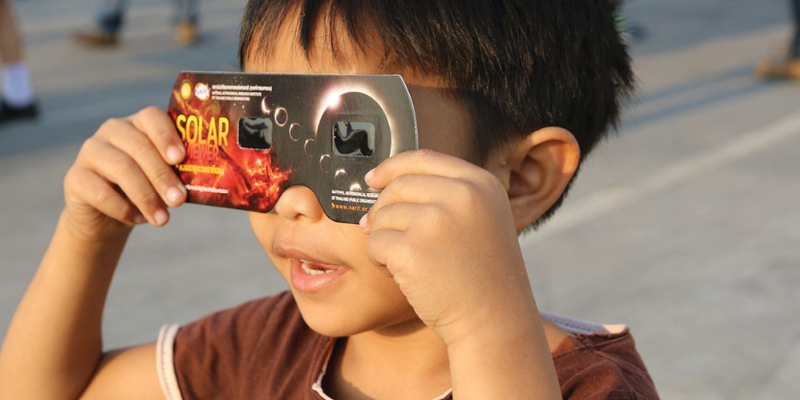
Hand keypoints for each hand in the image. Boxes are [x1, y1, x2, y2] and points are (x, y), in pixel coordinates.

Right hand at [63, 106, 186, 241]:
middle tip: (179, 200)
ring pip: (122, 169)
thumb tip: (199, 183)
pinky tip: (136, 219)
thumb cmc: (146, 189)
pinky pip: (100, 191)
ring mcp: (90, 151)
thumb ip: (177, 173)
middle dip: (162, 176)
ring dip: (146, 197)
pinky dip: (122, 209)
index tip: (180, 158)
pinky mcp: (74, 177)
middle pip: (139, 147)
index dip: (166, 136)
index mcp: (139, 124)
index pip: (152, 117)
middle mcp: (112, 131)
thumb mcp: (163, 178)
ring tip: (162, 219)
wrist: (110, 215)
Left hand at [360, 149, 536, 345]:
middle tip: (390, 238)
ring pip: (382, 216)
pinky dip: (381, 261)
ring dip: (384, 240)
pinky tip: (403, 276)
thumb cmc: (484, 276)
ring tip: (409, 264)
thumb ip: (447, 195)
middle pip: (397, 187)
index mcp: (481, 183)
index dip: (391, 167)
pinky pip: (375, 243)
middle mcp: (461, 195)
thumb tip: (384, 183)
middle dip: (384, 212)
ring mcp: (436, 220)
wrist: (495, 321)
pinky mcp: (412, 248)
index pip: (422, 158)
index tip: (372, 179)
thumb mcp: (482, 220)